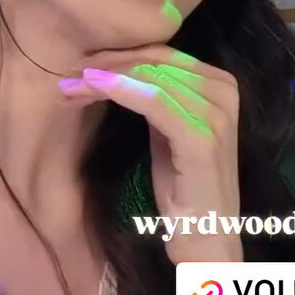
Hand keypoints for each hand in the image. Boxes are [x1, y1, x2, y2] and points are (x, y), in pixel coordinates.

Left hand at [59, 47, 241, 263]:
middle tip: (69, 74)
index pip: (165, 55)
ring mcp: (216, 112)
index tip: (83, 65)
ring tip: (70, 87)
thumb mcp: (170, 133)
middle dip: (109, 64)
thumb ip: (159, 100)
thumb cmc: (185, 191)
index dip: (121, 55)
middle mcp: (224, 91)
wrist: (208, 239)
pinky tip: (94, 88)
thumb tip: (119, 71)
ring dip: (105, 78)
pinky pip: (154, 101)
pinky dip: (120, 90)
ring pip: (150, 77)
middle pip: (157, 61)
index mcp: (221, 84)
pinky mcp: (201, 135)